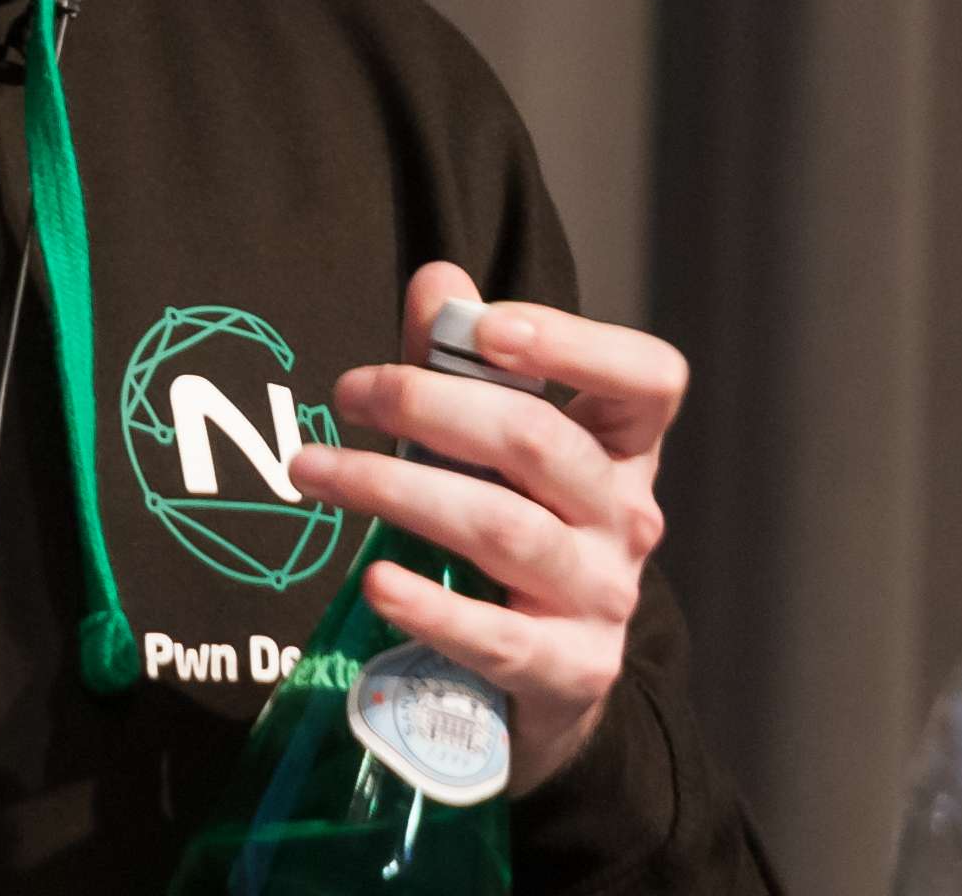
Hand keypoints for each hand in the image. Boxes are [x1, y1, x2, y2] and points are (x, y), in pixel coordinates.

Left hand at [279, 260, 683, 793]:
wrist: (544, 679)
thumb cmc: (514, 532)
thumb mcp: (492, 448)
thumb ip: (463, 364)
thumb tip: (439, 281)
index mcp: (620, 451)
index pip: (649, 379)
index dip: (576, 343)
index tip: (486, 328)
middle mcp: (627, 519)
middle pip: (540, 442)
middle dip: (431, 405)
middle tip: (348, 392)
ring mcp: (604, 598)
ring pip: (503, 528)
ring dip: (395, 489)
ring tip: (311, 470)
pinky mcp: (569, 670)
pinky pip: (496, 636)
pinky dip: (429, 606)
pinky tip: (375, 580)